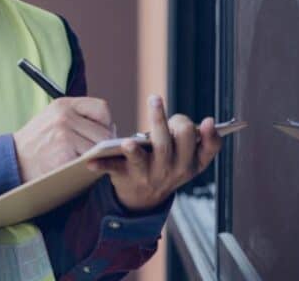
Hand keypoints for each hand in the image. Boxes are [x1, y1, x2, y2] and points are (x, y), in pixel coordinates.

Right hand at [13, 97, 113, 182]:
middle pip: (103, 131)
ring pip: (98, 148)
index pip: (101, 108)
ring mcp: (64, 135)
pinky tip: (80, 168)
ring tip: (87, 161)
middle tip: (97, 153)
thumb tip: (111, 128)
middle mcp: (64, 117)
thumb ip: (78, 118)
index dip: (106, 123)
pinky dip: (88, 166)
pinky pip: (89, 161)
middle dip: (104, 145)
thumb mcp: (53, 119)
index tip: (102, 133)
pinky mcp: (64, 155)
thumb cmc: (36, 143)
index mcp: (64, 105)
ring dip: (97, 157)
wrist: (12, 160)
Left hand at [86, 95, 221, 211]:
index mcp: (191, 164)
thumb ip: (200, 140)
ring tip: (128, 142)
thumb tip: (208, 122)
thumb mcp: (189, 158)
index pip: (205, 149)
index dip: (208, 135)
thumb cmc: (168, 165)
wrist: (144, 199)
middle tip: (154, 99)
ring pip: (143, 160)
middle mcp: (172, 171)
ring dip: (134, 150)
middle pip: (169, 146)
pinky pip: (113, 169)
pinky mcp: (127, 178)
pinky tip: (90, 160)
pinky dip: (102, 164)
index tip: (207, 120)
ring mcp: (149, 175)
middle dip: (163, 123)